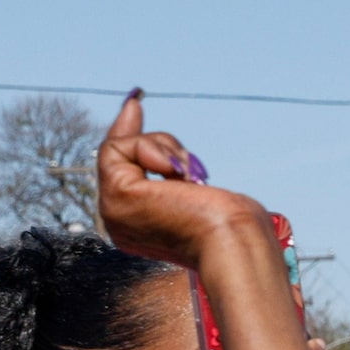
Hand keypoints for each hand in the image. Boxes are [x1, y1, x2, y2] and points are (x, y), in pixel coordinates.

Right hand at [94, 94, 270, 270]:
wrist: (235, 245)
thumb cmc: (233, 228)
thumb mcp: (203, 195)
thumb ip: (179, 179)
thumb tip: (176, 161)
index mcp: (141, 229)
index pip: (125, 176)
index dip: (131, 143)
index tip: (134, 104)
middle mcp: (121, 224)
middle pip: (120, 159)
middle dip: (153, 143)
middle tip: (164, 137)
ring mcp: (114, 212)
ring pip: (120, 150)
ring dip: (164, 149)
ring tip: (190, 177)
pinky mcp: (116, 196)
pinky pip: (118, 148)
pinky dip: (150, 148)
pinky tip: (175, 171)